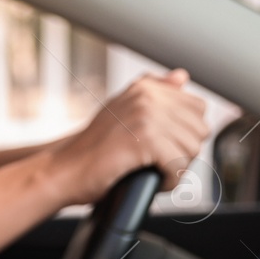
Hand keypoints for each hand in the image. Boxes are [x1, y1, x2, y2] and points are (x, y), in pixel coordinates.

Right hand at [50, 69, 209, 205]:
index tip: (164, 149)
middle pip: (198, 129)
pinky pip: (178, 164)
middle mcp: (147, 96)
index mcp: (145, 87)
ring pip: (191, 148)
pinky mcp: (144, 140)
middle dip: (183, 153)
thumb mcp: (121, 112)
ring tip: (153, 173)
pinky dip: (169, 181)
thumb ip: (152, 93)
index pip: (197, 108)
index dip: (184, 135)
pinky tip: (153, 182)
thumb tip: (181, 76)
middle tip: (158, 165)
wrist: (61, 172)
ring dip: (176, 169)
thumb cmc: (89, 150)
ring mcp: (145, 116)